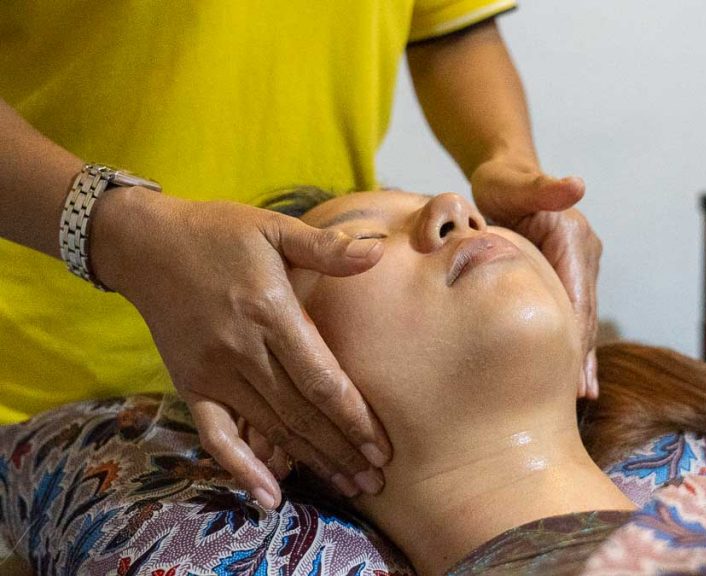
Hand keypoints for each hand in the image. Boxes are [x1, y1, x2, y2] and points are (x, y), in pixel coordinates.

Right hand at [90, 188, 389, 507]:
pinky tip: (269, 496)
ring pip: (270, 430)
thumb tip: (379, 251)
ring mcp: (213, 373)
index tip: (383, 445)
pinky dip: (241, 468)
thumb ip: (325, 247)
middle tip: (377, 479)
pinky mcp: (190, 385)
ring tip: (347, 486)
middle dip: (343, 450)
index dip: (354, 418)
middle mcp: (242, 352)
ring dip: (310, 462)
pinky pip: (216, 436)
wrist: (144, 244)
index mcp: (269, 313)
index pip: (321, 380)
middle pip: (302, 415)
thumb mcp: (273, 228)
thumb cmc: (218, 233)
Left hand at [471, 158, 601, 398]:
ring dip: (581, 357)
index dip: (576, 333)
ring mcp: (578, 267)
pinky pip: (572, 314)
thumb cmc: (503, 180)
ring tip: (579, 397)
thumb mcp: (514, 182)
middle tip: (576, 397)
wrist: (505, 175)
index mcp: (573, 238)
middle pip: (583, 312)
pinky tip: (574, 378)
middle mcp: (584, 254)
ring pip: (581, 318)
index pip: (576, 294)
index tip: (570, 370)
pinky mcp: (567, 276)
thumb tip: (576, 185)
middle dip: (581, 355)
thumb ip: (541, 186)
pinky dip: (573, 345)